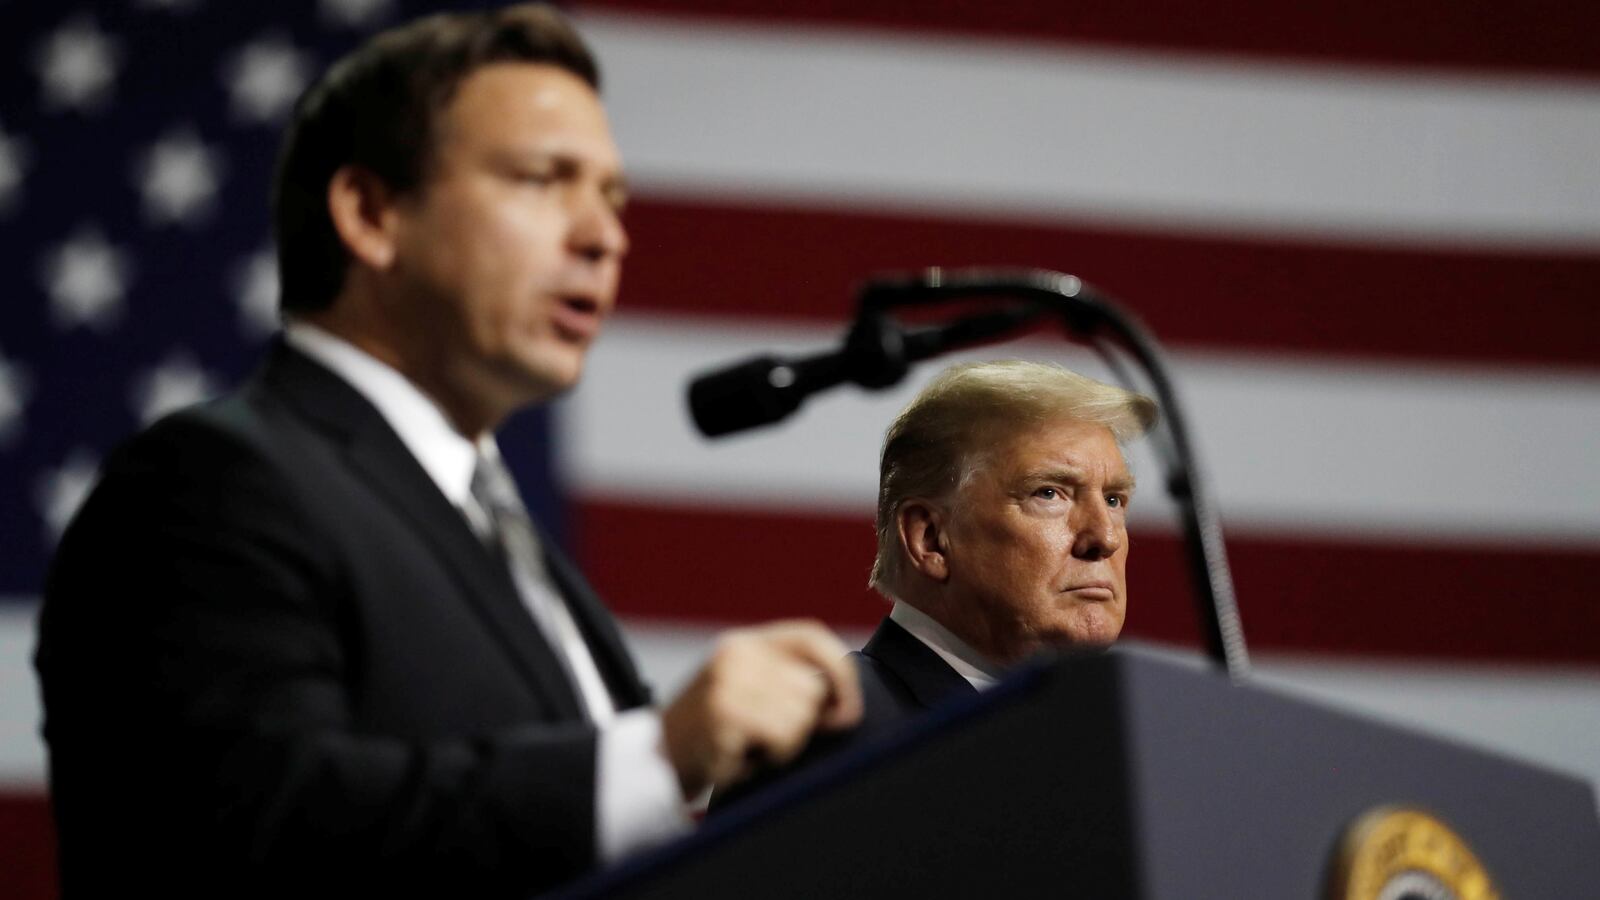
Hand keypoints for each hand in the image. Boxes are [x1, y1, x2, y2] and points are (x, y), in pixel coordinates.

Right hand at [660, 620, 861, 797]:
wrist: (658, 759)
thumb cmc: (711, 731)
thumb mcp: (746, 691)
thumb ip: (790, 684)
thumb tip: (844, 706)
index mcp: (745, 643)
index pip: (811, 636)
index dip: (841, 672)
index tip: (849, 710)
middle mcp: (736, 655)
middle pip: (812, 686)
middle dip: (802, 723)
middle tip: (766, 735)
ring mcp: (727, 684)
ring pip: (801, 717)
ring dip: (785, 745)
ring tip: (752, 745)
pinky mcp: (724, 716)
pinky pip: (782, 740)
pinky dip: (770, 758)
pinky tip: (742, 757)